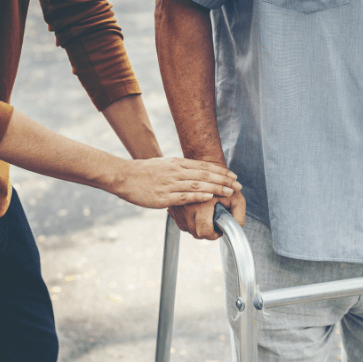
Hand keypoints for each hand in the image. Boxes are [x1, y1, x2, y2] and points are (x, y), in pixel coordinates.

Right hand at [113, 157, 240, 208]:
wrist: (124, 176)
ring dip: (216, 188)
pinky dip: (199, 197)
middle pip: (205, 175)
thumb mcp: (164, 164)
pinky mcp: (164, 196)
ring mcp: (171, 184)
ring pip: (198, 185)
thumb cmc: (143, 172)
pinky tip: (210, 198)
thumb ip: (179, 168)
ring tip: (229, 192)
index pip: (204, 166)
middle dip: (224, 180)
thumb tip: (192, 173)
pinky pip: (185, 196)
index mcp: (177, 163)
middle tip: (238, 185)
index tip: (233, 175)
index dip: (221, 171)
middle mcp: (176, 171)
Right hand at [168, 190, 245, 239]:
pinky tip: (199, 214)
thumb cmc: (222, 184)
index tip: (220, 228)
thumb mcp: (235, 197)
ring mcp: (178, 212)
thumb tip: (237, 227)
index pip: (205, 231)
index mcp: (200, 207)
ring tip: (207, 217)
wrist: (205, 171)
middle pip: (197, 234)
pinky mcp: (174, 212)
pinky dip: (192, 223)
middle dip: (208, 231)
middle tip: (215, 221)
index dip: (215, 233)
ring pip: (190, 230)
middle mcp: (186, 210)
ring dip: (199, 227)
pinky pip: (184, 225)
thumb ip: (239, 214)